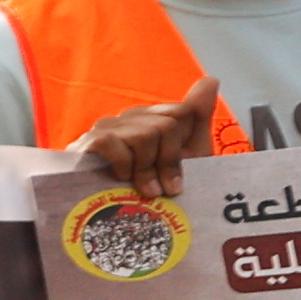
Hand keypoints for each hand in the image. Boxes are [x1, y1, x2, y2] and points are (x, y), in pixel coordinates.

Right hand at [77, 91, 219, 200]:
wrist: (116, 221)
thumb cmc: (150, 187)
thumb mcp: (184, 156)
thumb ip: (197, 119)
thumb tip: (211, 79)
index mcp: (153, 119)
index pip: (181, 111)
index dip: (183, 146)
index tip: (177, 177)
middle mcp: (130, 118)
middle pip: (167, 124)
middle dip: (168, 161)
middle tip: (163, 189)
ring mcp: (107, 127)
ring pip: (145, 134)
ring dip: (147, 169)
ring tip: (145, 190)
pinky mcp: (89, 141)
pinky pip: (114, 142)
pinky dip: (124, 165)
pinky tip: (120, 179)